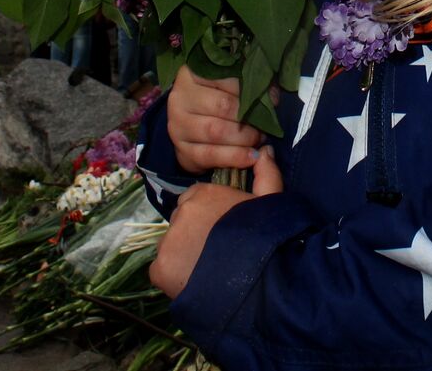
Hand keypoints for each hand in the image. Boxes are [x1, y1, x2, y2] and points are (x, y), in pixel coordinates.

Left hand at [150, 146, 282, 297]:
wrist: (257, 279)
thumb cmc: (265, 236)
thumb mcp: (270, 201)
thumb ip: (266, 173)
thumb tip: (266, 150)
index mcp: (204, 193)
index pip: (195, 200)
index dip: (208, 215)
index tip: (223, 230)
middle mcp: (182, 212)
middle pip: (182, 222)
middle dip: (194, 234)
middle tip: (216, 251)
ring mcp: (169, 241)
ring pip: (172, 246)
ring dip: (184, 255)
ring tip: (208, 270)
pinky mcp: (161, 268)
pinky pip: (163, 270)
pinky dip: (174, 276)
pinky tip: (195, 281)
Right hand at [166, 65, 280, 174]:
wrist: (193, 126)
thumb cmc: (218, 98)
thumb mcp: (231, 84)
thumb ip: (250, 84)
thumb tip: (271, 97)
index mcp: (192, 74)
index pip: (226, 78)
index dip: (251, 89)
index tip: (271, 99)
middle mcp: (180, 97)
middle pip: (223, 106)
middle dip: (250, 117)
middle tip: (265, 124)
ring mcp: (178, 125)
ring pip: (216, 131)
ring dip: (244, 138)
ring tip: (259, 139)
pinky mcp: (182, 150)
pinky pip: (210, 155)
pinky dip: (235, 157)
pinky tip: (251, 157)